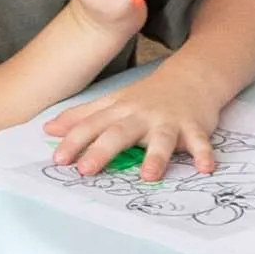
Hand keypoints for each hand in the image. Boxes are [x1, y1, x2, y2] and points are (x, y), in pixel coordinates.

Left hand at [44, 58, 223, 179]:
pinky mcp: (194, 126)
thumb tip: (48, 129)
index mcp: (120, 111)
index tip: (59, 159)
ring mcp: (169, 120)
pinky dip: (203, 154)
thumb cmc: (148, 96)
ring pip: (161, 139)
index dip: (75, 141)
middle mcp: (142, 115)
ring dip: (156, 157)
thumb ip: (82, 117)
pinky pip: (199, 142)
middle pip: (119, 133)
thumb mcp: (113, 101)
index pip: (92, 126)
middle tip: (85, 170)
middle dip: (102, 151)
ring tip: (149, 177)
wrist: (192, 76)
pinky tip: (205, 169)